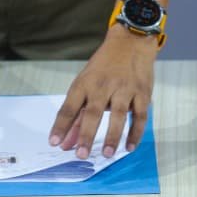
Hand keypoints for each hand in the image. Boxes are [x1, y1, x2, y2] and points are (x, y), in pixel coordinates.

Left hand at [49, 26, 156, 158]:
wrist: (131, 42)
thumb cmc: (104, 67)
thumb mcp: (85, 84)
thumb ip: (75, 116)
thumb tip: (63, 144)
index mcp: (85, 83)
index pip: (69, 106)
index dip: (61, 125)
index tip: (54, 142)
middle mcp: (103, 86)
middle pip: (93, 112)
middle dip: (86, 134)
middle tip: (81, 155)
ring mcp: (124, 89)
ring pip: (118, 115)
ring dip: (113, 136)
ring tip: (107, 154)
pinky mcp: (142, 92)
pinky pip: (140, 115)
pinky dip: (136, 133)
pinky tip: (129, 147)